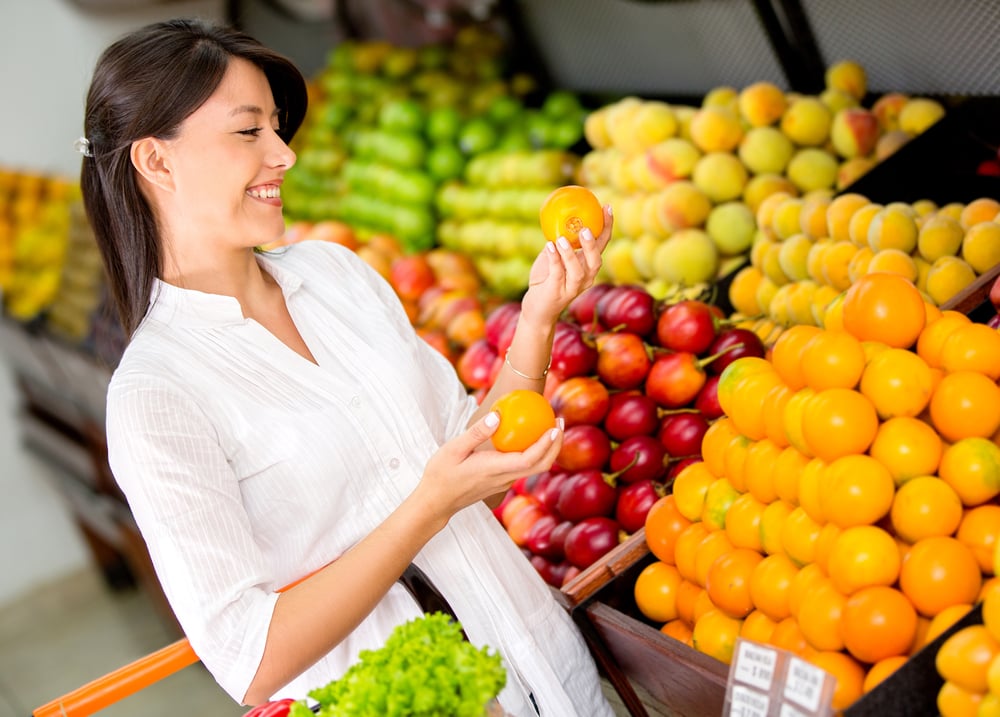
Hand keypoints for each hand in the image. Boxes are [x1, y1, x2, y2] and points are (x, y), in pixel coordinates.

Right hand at [416, 412, 563, 522]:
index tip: (554, 427)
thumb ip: (477, 432)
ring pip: (534, 468)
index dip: (545, 445)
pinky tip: (529, 437)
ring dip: (548, 449)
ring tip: (551, 426)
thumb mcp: (453, 449)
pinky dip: (534, 452)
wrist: (436, 502)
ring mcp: (504, 482)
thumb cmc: (440, 475)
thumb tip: (499, 415)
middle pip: (540, 466)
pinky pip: (524, 467)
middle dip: (555, 445)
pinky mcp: (501, 482)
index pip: (529, 460)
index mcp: (494, 469)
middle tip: (560, 421)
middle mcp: (504, 478)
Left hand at [519, 204, 613, 327]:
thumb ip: (558, 242)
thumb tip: (555, 217)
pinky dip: (554, 259)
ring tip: (562, 239)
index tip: (607, 207)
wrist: (537, 310)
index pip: (602, 245)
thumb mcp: (552, 258)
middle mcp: (585, 279)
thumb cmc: (546, 281)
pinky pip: (557, 273)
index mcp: (588, 267)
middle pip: (595, 261)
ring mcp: (572, 288)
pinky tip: (548, 246)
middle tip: (586, 229)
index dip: (607, 227)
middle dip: (592, 245)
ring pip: (578, 271)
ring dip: (570, 254)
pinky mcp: (557, 293)